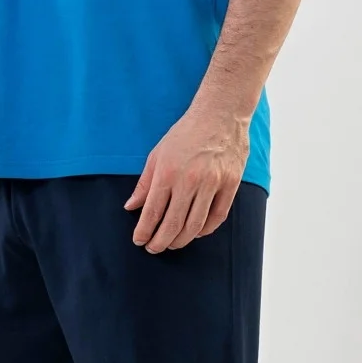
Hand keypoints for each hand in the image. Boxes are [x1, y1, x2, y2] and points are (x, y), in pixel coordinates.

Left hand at [124, 102, 249, 252]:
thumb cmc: (186, 132)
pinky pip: (217, 217)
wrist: (220, 114)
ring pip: (195, 225)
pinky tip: (195, 232)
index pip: (152, 211)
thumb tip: (131, 206)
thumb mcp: (158, 153)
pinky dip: (205, 230)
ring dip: (181, 240)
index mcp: (168, 172)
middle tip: (154, 248)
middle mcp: (190, 180)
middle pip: (173, 224)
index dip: (144, 231)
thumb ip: (144, 183)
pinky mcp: (230, 184)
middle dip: (160, 241)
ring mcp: (212, 183)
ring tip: (172, 244)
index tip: (139, 240)